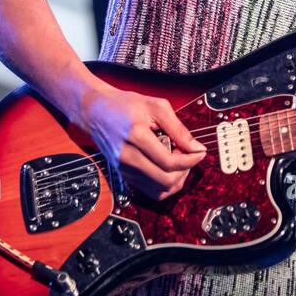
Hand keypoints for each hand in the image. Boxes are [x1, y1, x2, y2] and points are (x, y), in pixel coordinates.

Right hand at [72, 82, 205, 200]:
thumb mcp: (156, 106)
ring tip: (178, 161)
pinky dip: (163, 184)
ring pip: (158, 191)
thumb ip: (178, 128)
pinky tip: (167, 168)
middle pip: (165, 180)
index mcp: (136, 136)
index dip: (191, 160)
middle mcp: (127, 157)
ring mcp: (123, 168)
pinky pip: (148, 190)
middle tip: (188, 155)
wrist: (95, 110)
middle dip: (185, 171)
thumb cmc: (124, 104)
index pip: (170, 162)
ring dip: (175, 180)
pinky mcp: (122, 174)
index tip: (200, 152)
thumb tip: (196, 147)